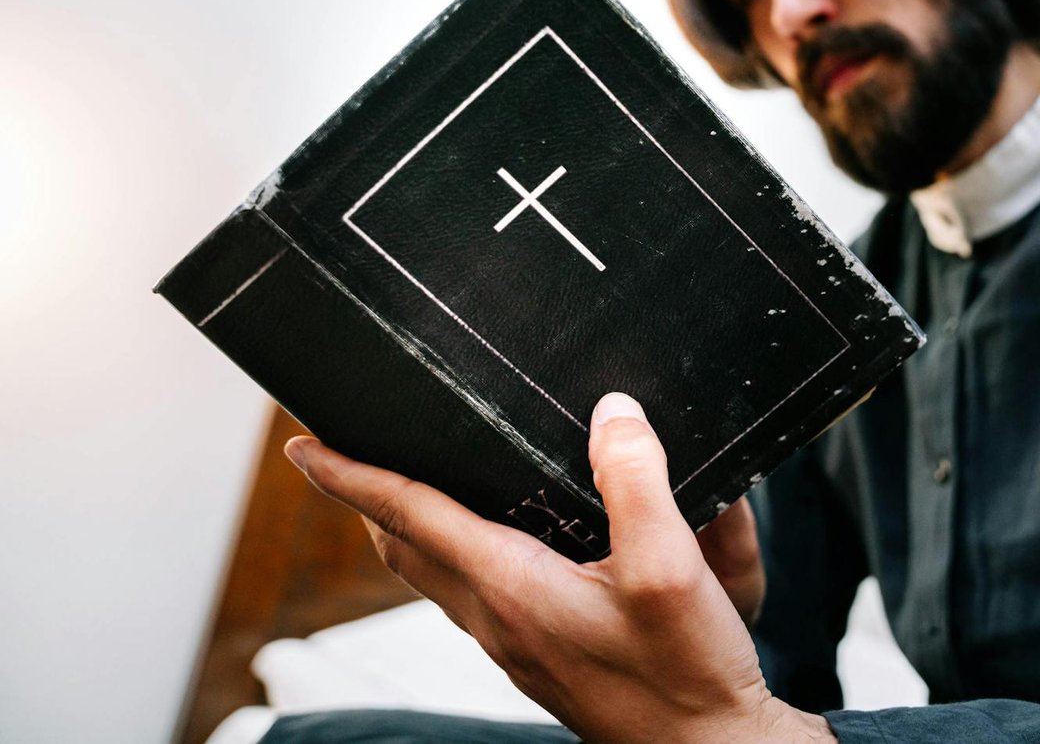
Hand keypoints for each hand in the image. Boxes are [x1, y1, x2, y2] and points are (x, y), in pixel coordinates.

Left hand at [285, 393, 833, 742]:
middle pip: (404, 550)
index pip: (408, 516)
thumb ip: (636, 482)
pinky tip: (493, 542)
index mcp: (512, 586)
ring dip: (406, 530)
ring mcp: (515, 645)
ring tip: (406, 488)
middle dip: (366, 500)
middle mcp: (498, 618)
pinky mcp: (541, 658)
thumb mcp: (670, 567)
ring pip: (433, 577)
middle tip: (346, 455)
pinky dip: (452, 555)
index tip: (304, 446)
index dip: (351, 476)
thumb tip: (612, 413)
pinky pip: (471, 596)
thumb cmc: (685, 674)